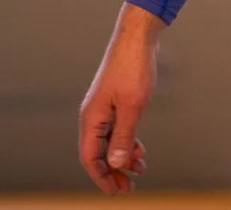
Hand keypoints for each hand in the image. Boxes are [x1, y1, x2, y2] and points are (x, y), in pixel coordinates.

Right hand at [77, 3, 164, 193]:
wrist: (138, 38)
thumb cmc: (134, 68)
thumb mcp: (133, 106)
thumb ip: (125, 136)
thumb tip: (117, 163)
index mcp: (92, 118)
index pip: (90, 158)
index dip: (102, 177)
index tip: (115, 192)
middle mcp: (93, 116)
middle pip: (98, 153)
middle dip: (113, 172)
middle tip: (129, 188)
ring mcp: (103, 108)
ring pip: (109, 142)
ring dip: (122, 158)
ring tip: (140, 171)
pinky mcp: (114, 102)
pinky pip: (117, 130)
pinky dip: (127, 142)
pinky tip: (140, 151)